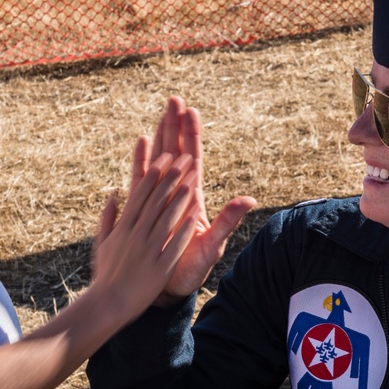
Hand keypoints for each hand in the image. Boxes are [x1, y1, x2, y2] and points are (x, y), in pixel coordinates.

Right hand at [90, 150, 199, 317]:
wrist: (107, 306)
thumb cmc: (105, 275)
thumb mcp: (101, 243)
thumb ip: (108, 218)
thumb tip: (113, 195)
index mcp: (123, 227)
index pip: (141, 193)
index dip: (154, 173)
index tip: (165, 156)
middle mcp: (136, 235)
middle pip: (157, 200)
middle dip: (172, 177)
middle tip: (184, 157)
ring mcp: (148, 250)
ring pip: (167, 217)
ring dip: (181, 196)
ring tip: (193, 178)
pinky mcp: (159, 267)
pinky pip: (175, 244)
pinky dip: (185, 228)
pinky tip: (196, 214)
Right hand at [132, 96, 255, 303]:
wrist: (167, 288)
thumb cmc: (192, 269)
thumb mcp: (212, 245)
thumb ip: (227, 221)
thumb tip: (249, 200)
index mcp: (193, 198)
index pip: (193, 160)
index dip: (192, 136)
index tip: (191, 111)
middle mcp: (176, 194)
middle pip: (176, 152)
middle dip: (175, 126)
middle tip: (174, 100)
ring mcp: (158, 199)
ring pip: (159, 160)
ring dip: (159, 137)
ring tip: (159, 113)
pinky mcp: (143, 208)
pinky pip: (141, 180)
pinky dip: (140, 161)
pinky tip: (140, 143)